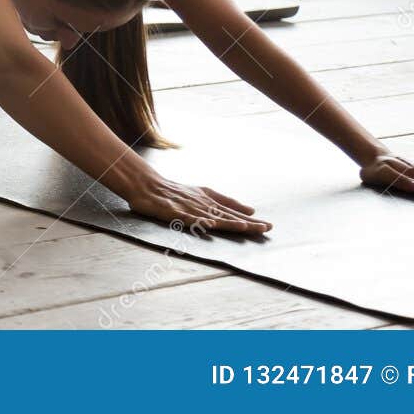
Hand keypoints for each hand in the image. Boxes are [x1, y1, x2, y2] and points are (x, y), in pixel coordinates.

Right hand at [125, 175, 271, 234]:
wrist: (146, 185)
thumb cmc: (174, 191)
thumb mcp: (201, 193)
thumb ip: (223, 201)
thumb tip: (250, 210)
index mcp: (208, 199)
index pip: (232, 210)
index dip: (249, 218)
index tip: (267, 225)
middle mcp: (201, 203)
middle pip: (227, 214)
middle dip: (247, 222)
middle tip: (266, 228)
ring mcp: (188, 207)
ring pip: (212, 216)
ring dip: (229, 222)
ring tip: (245, 227)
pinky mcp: (174, 211)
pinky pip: (189, 218)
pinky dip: (200, 221)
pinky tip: (210, 225)